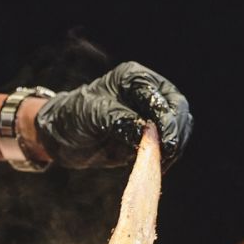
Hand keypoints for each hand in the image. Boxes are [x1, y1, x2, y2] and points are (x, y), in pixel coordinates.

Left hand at [34, 61, 191, 170]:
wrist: (63, 137)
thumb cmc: (74, 117)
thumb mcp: (93, 115)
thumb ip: (120, 121)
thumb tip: (146, 131)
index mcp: (134, 78)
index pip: (159, 96)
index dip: (166, 119)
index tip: (165, 142)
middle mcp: (148, 91)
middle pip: (177, 110)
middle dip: (174, 133)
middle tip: (166, 155)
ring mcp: (153, 113)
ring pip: (179, 128)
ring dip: (173, 147)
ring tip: (160, 164)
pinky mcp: (152, 134)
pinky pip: (169, 144)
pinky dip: (167, 156)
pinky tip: (157, 166)